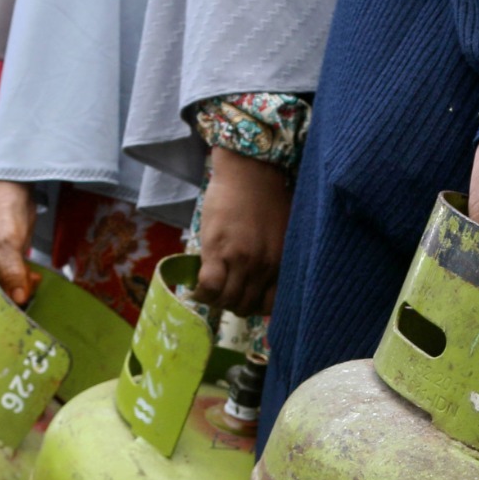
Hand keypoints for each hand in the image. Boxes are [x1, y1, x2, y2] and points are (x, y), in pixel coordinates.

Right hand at [0, 180, 37, 303]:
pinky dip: (26, 280)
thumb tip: (18, 298)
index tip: (10, 308)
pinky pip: (17, 278)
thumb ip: (11, 272)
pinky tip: (35, 277)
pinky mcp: (10, 262)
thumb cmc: (2, 215)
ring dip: (22, 288)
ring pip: (8, 287)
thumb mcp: (6, 245)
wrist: (15, 195)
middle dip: (11, 296)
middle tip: (27, 294)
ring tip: (33, 281)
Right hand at [192, 147, 291, 316]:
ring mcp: (240, 260)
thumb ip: (274, 259)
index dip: (255, 308)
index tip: (245, 301)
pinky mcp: (217, 250)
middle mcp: (264, 267)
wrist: (250, 171)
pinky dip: (202, 293)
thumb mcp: (281, 236)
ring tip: (209, 292)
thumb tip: (259, 281)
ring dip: (216, 301)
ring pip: (227, 300)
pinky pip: (209, 286)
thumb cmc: (267, 198)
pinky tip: (197, 290)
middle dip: (233, 306)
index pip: (271, 305)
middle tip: (223, 296)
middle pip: (245, 306)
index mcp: (281, 263)